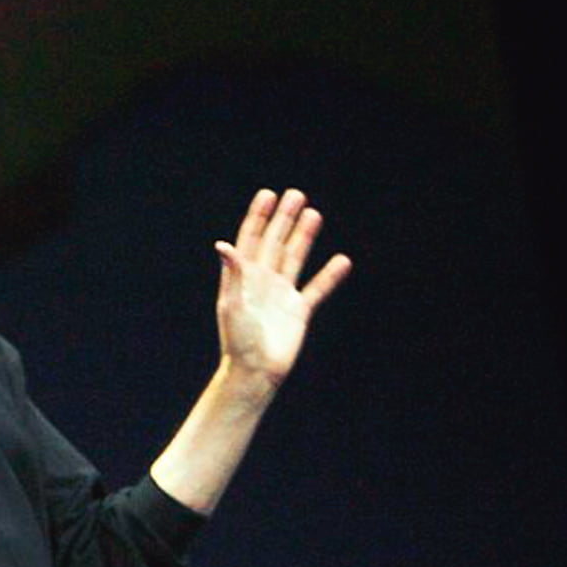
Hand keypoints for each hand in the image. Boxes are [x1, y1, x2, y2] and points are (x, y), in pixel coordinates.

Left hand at [213, 188, 350, 388]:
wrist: (255, 372)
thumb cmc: (237, 341)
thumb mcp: (232, 305)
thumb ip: (233, 274)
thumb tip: (224, 244)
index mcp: (243, 277)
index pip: (252, 239)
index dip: (258, 217)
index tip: (267, 194)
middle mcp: (262, 281)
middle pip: (275, 242)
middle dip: (284, 219)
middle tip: (296, 194)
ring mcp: (281, 294)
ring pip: (295, 258)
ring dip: (304, 237)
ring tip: (314, 214)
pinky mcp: (298, 310)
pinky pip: (317, 288)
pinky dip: (329, 275)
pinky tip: (342, 261)